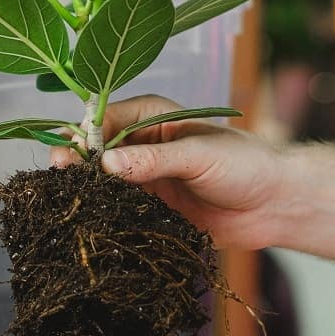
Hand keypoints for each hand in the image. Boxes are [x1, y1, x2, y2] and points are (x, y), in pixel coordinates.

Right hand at [51, 94, 284, 247]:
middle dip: (76, 158)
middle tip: (59, 171)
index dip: (84, 132)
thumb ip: (154, 160)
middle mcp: (142, 144)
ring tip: (64, 195)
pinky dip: (100, 212)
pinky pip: (115, 208)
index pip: (105, 119)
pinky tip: (86, 218)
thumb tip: (107, 162)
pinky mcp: (148, 208)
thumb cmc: (246, 165)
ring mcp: (143, 178)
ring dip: (84, 187)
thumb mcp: (199, 156)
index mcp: (152, 117)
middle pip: (95, 149)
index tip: (70, 150)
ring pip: (101, 180)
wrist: (275, 205)